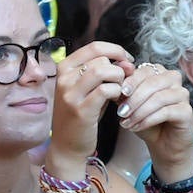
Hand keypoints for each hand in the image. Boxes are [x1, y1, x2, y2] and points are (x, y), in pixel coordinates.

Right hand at [51, 42, 131, 164]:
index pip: (95, 46)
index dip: (116, 50)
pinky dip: (117, 92)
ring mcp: (70, 94)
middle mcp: (64, 78)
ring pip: (103, 71)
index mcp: (64, 67)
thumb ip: (106, 72)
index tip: (127, 61)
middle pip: (102, 59)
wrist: (67, 145)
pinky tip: (117, 100)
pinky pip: (106, 90)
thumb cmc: (82, 114)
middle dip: (119, 69)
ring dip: (119, 80)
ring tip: (120, 91)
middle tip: (124, 82)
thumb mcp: (89, 88)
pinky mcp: (81, 110)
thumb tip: (128, 61)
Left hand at [116, 62, 192, 179]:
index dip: (130, 82)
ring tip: (126, 123)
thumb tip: (113, 83)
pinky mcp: (187, 111)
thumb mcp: (131, 105)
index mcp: (160, 72)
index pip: (144, 71)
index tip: (118, 94)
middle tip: (120, 112)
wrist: (163, 144)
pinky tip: (137, 127)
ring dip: (139, 111)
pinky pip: (165, 112)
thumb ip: (124, 93)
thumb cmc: (146, 121)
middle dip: (133, 98)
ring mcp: (183, 94)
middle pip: (152, 82)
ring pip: (158, 98)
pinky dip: (148, 120)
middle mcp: (174, 79)